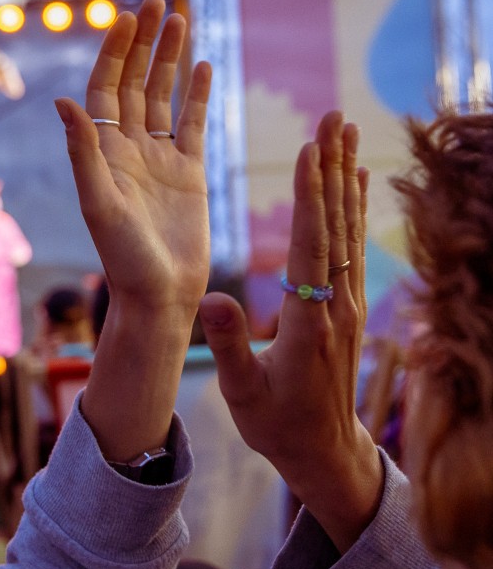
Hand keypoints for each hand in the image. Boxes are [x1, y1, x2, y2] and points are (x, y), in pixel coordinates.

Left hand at [55, 0, 210, 315]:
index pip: (104, 90)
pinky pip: (194, 124)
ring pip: (164, 97)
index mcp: (102, 152)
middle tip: (155, 2)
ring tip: (180, 18)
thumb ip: (83, 152)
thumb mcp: (99, 203)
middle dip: (144, 43)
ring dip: (170, 59)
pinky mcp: (190, 172)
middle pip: (134, 83)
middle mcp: (128, 149)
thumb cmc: (123, 257)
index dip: (114, 54)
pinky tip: (204, 66)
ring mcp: (160, 158)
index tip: (126, 18)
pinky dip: (198, 96)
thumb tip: (62, 100)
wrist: (160, 294)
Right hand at [199, 111, 381, 551]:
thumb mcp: (243, 393)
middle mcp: (336, 305)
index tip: (309, 150)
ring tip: (347, 131)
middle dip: (333, 168)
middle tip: (335, 117)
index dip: (309, 197)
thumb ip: (231, 344)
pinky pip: (353, 246)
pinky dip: (353, 207)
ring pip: (348, 228)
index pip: (309, 247)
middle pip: (335, 225)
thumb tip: (213, 295)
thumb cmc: (276, 425)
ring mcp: (349, 304)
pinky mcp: (350, 306)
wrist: (324, 451)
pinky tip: (355, 181)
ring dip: (346, 177)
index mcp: (308, 322)